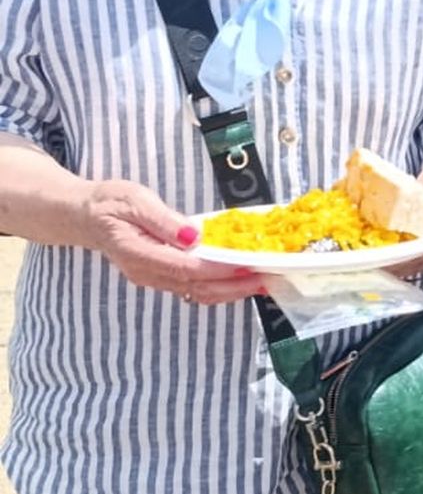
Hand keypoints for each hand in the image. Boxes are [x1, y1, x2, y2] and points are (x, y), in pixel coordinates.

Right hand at [80, 179, 266, 304]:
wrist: (85, 217)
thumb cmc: (108, 204)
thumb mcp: (135, 200)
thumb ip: (164, 220)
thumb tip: (194, 236)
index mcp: (140, 254)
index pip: (188, 269)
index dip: (221, 270)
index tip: (249, 266)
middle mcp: (148, 274)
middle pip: (197, 288)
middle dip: (234, 286)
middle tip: (267, 278)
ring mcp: (154, 279)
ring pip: (197, 293)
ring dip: (230, 290)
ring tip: (260, 281)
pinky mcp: (160, 277)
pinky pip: (193, 288)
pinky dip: (219, 286)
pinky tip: (238, 279)